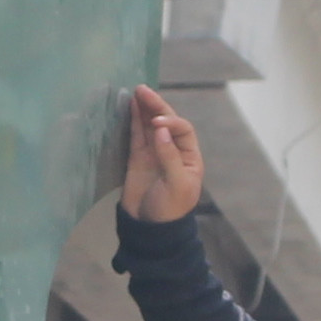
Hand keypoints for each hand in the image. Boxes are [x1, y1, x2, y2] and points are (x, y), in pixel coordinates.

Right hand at [119, 86, 203, 222]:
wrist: (149, 229)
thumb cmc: (170, 209)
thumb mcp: (176, 185)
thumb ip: (170, 157)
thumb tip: (161, 129)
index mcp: (189, 157)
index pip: (182, 130)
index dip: (171, 122)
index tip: (157, 123)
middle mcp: (173, 150)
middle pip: (166, 122)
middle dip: (156, 106)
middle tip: (143, 90)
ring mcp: (154, 153)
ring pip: (149, 125)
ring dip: (144, 108)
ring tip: (136, 91)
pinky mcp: (138, 158)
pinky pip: (136, 135)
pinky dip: (133, 120)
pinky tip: (130, 105)